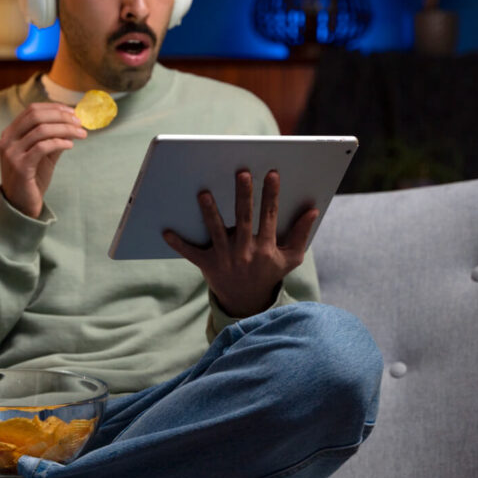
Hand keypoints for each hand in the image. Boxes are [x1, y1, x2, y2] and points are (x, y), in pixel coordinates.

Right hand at [0, 102, 85, 217]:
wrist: (21, 205)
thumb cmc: (32, 178)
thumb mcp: (44, 155)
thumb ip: (54, 138)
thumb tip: (73, 122)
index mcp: (11, 134)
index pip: (32, 110)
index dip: (54, 108)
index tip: (73, 112)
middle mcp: (7, 140)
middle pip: (36, 116)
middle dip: (61, 116)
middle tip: (79, 122)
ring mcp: (12, 153)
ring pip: (41, 130)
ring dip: (65, 129)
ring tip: (81, 134)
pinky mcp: (20, 167)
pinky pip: (42, 147)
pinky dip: (59, 142)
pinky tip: (70, 145)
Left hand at [163, 169, 318, 318]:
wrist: (247, 303)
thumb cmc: (269, 273)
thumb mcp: (291, 258)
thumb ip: (302, 234)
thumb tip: (312, 210)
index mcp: (266, 248)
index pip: (270, 217)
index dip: (271, 196)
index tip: (272, 174)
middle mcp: (245, 252)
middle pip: (244, 219)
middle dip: (243, 196)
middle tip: (241, 173)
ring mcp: (225, 258)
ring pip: (216, 232)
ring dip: (210, 213)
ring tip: (204, 193)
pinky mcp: (207, 265)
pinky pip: (191, 253)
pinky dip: (178, 244)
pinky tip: (165, 231)